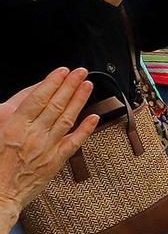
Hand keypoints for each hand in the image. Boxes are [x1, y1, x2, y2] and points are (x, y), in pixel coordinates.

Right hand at [0, 68, 98, 223]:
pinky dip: (85, 128)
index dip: (52, 83)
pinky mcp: (55, 162)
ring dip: (79, 100)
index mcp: (13, 127)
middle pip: (55, 105)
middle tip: (80, 72)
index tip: (62, 71)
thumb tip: (27, 97)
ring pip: (67, 118)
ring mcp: (46, 148)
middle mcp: (32, 135)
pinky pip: (74, 142)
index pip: (37, 99)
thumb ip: (6, 114)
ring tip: (87, 85)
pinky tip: (93, 116)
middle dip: (70, 85)